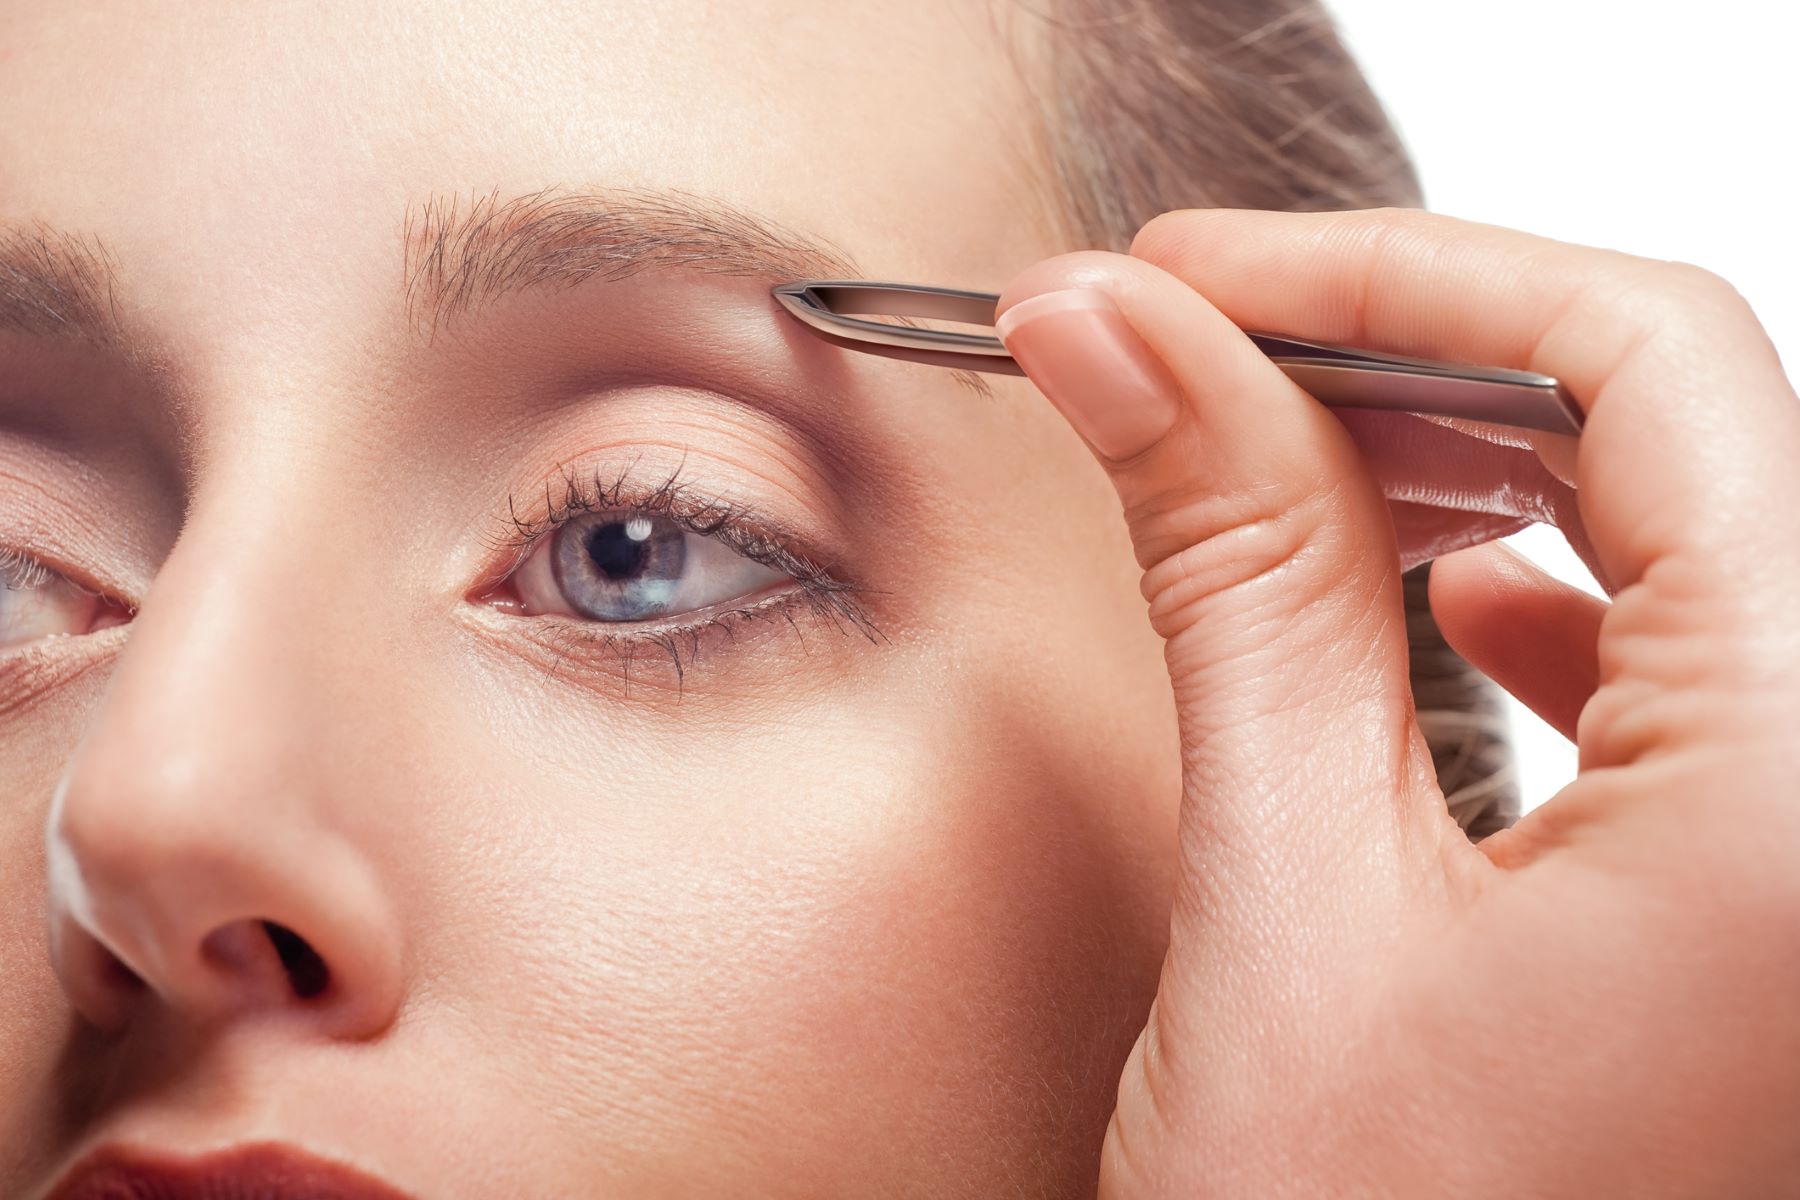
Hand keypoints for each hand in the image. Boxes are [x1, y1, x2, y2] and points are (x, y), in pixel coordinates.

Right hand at [992, 207, 1799, 1197]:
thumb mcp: (1291, 912)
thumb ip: (1231, 576)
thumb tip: (1118, 337)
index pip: (1643, 354)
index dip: (1387, 267)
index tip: (1188, 269)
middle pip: (1682, 422)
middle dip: (1411, 349)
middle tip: (1190, 338)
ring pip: (1698, 526)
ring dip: (1481, 458)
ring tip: (1290, 443)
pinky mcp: (1784, 910)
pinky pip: (1716, 662)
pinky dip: (1564, 588)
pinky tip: (1466, 600)